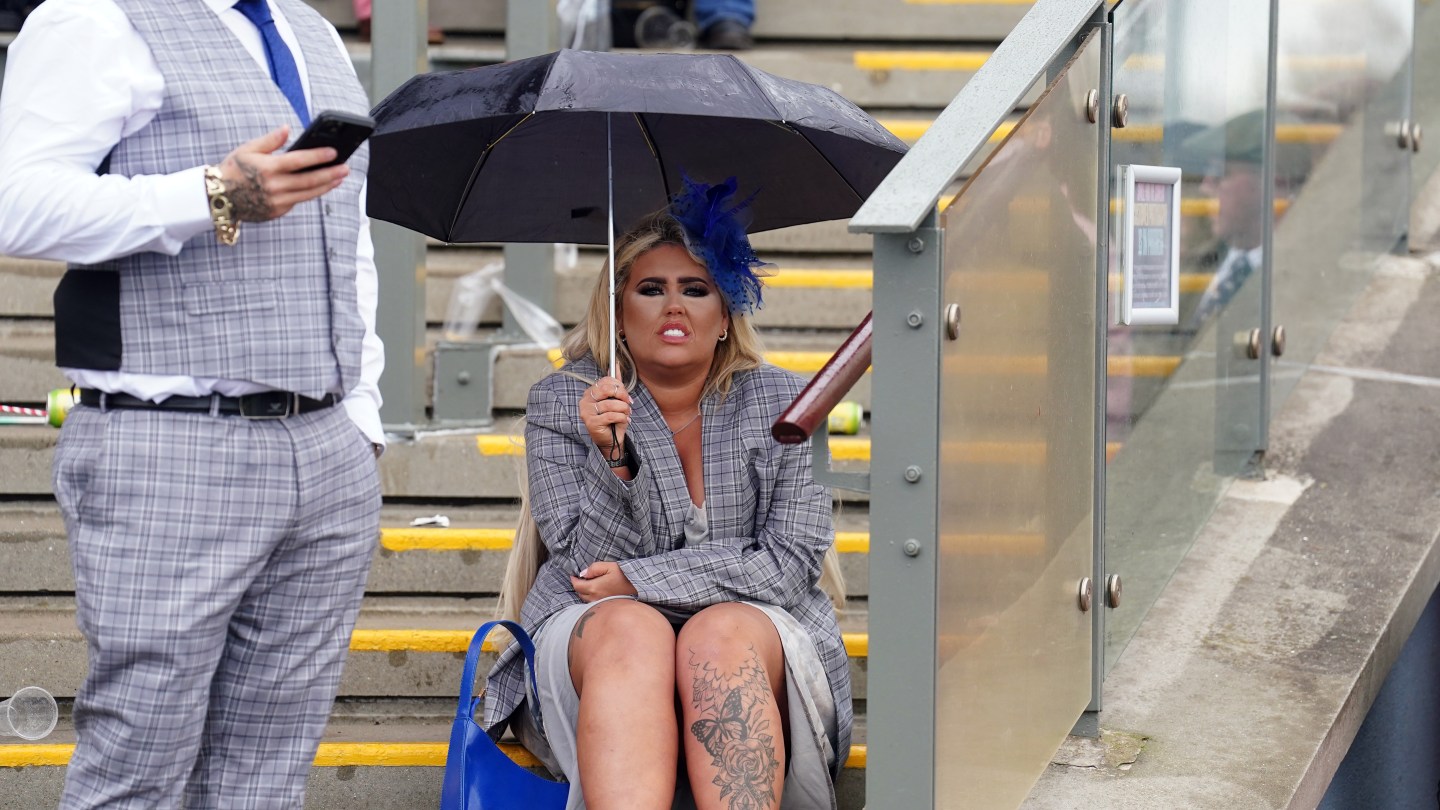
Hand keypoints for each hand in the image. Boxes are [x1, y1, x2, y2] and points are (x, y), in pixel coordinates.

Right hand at [217, 126, 349, 221]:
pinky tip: (322, 186)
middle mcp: (274, 186)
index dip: (318, 156)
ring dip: (326, 185)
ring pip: (308, 194)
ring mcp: (277, 201)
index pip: (299, 161)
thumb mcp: (248, 149)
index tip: (334, 152)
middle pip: (309, 180)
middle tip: (345, 168)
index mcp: (267, 168)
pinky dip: (311, 193)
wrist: (218, 197)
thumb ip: (270, 140)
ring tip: (339, 177)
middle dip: (330, 174)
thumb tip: (287, 128)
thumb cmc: (234, 169)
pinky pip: (298, 201)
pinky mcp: (277, 211)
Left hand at [571, 561, 637, 601]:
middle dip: (578, 586)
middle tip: (580, 579)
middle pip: (580, 593)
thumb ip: (594, 568)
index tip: (573, 575)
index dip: (573, 580)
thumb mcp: (610, 566)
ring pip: (586, 600)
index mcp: (594, 587)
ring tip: (587, 585)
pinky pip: (593, 603)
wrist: (640, 588)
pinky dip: (590, 598)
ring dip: (584, 593)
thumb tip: (583, 573)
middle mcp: (595, 598)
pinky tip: (595, 593)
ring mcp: (601, 604)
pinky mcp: (606, 607)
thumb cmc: (625, 576)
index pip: (577, 586)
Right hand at [579, 376, 631, 458]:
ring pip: (611, 404)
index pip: (606, 381)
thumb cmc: (613, 420)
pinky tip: (624, 421)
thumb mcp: (616, 400)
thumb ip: (615, 383)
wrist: (611, 440)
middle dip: (622, 396)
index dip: (620, 387)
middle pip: (607, 389)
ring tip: (626, 415)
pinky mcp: (591, 422)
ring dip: (624, 410)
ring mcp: (586, 411)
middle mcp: (585, 400)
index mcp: (590, 392)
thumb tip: (616, 364)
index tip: (627, 396)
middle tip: (628, 404)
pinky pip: (611, 415)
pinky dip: (622, 418)